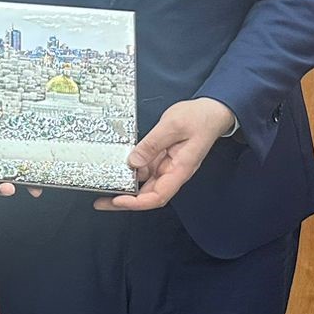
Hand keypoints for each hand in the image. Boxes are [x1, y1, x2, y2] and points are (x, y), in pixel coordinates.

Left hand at [96, 97, 235, 211]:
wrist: (212, 111)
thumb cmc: (200, 118)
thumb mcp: (172, 126)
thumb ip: (151, 144)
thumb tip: (133, 161)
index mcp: (180, 169)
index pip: (158, 196)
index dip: (137, 202)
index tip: (118, 200)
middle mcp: (173, 172)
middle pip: (148, 195)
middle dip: (124, 201)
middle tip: (101, 202)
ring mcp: (167, 166)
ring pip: (144, 183)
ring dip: (125, 187)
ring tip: (103, 186)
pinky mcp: (162, 158)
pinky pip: (145, 169)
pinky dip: (131, 171)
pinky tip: (117, 167)